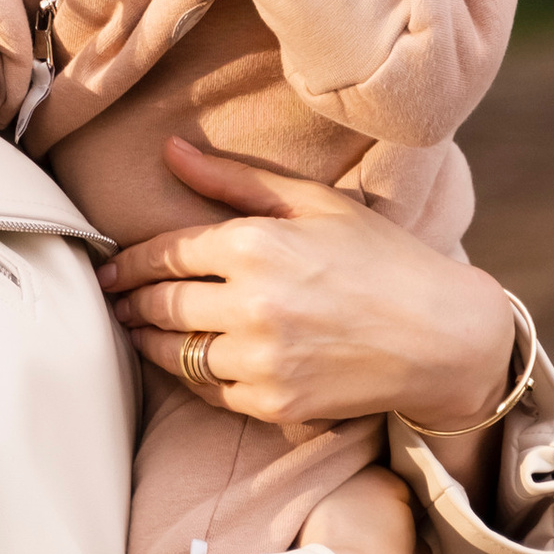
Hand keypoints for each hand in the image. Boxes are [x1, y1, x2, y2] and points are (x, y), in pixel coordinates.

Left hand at [99, 138, 516, 431]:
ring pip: (174, 352)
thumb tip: (170, 152)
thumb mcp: (314, 204)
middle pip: (159, 304)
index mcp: (256, 245)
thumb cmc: (383, 259)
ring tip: (139, 329)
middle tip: (113, 300)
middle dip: (129, 301)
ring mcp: (260, 359)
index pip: (164, 254)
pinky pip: (207, 390)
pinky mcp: (271, 401)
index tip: (109, 268)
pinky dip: (192, 375)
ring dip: (149, 341)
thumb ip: (234, 181)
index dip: (128, 262)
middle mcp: (251, 304)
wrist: (444, 337)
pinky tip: (189, 360)